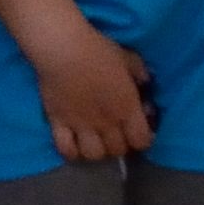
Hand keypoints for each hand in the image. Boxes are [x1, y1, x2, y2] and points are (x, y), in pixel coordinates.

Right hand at [24, 25, 157, 166]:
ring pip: (94, 155)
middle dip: (121, 144)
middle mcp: (107, 123)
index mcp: (127, 108)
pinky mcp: (58, 124)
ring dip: (98, 150)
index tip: (140, 130)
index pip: (141, 140)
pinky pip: (66, 149)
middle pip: (118, 150)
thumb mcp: (128, 58)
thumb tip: (145, 82)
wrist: (62, 49)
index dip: (143, 138)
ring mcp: (81, 126)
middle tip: (117, 133)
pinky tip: (74, 143)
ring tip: (96, 140)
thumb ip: (139, 73)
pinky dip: (72, 151)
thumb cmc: (98, 50)